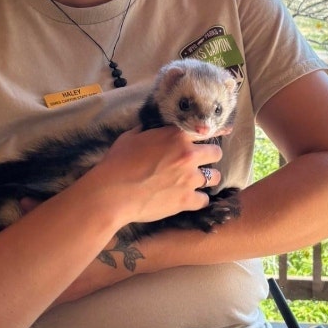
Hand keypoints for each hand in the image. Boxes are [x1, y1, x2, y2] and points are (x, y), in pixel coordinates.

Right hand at [78, 126, 224, 226]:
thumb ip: (148, 131)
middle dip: (210, 157)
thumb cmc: (117, 163)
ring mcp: (189, 178)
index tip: (216, 136)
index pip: (204, 131)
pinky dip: (198, 200)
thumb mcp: (131, 137)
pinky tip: (192, 199)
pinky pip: (204, 200)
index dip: (208, 135)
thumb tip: (151, 127)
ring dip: (208, 179)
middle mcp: (188, 155)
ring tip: (199, 182)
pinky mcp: (186, 199)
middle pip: (216, 153)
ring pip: (215, 177)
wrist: (111, 193)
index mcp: (176, 136)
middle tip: (200, 163)